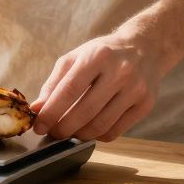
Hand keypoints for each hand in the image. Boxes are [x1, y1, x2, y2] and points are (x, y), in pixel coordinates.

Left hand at [31, 33, 170, 141]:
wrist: (145, 47)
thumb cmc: (103, 54)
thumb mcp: (76, 58)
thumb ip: (54, 83)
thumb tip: (38, 109)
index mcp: (97, 56)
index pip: (69, 90)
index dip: (51, 112)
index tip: (39, 126)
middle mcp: (120, 72)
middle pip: (85, 112)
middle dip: (63, 128)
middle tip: (52, 133)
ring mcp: (136, 89)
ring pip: (100, 126)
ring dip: (79, 135)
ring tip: (69, 132)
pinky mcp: (145, 105)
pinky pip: (115, 131)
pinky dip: (97, 135)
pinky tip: (90, 129)